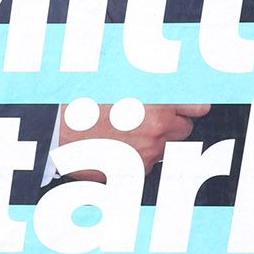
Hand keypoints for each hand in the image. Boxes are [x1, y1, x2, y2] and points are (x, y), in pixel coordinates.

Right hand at [53, 101, 208, 176]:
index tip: (185, 108)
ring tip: (122, 131)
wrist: (55, 129)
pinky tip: (113, 145)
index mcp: (157, 103)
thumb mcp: (119, 82)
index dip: (190, 107)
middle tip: (144, 118)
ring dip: (151, 142)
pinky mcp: (135, 171)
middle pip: (184, 130)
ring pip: (164, 149)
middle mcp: (157, 129)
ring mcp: (147, 153)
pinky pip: (145, 164)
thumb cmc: (83, 102)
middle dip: (169, 125)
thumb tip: (174, 88)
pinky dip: (134, 157)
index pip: (198, 108)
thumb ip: (152, 88)